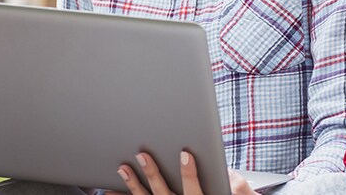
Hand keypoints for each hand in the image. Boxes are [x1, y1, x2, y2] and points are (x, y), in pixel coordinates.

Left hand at [107, 151, 255, 194]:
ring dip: (133, 185)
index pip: (193, 189)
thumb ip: (235, 184)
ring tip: (123, 169)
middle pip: (163, 194)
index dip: (188, 172)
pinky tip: (110, 192)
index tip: (183, 154)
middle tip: (142, 156)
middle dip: (152, 174)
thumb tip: (225, 170)